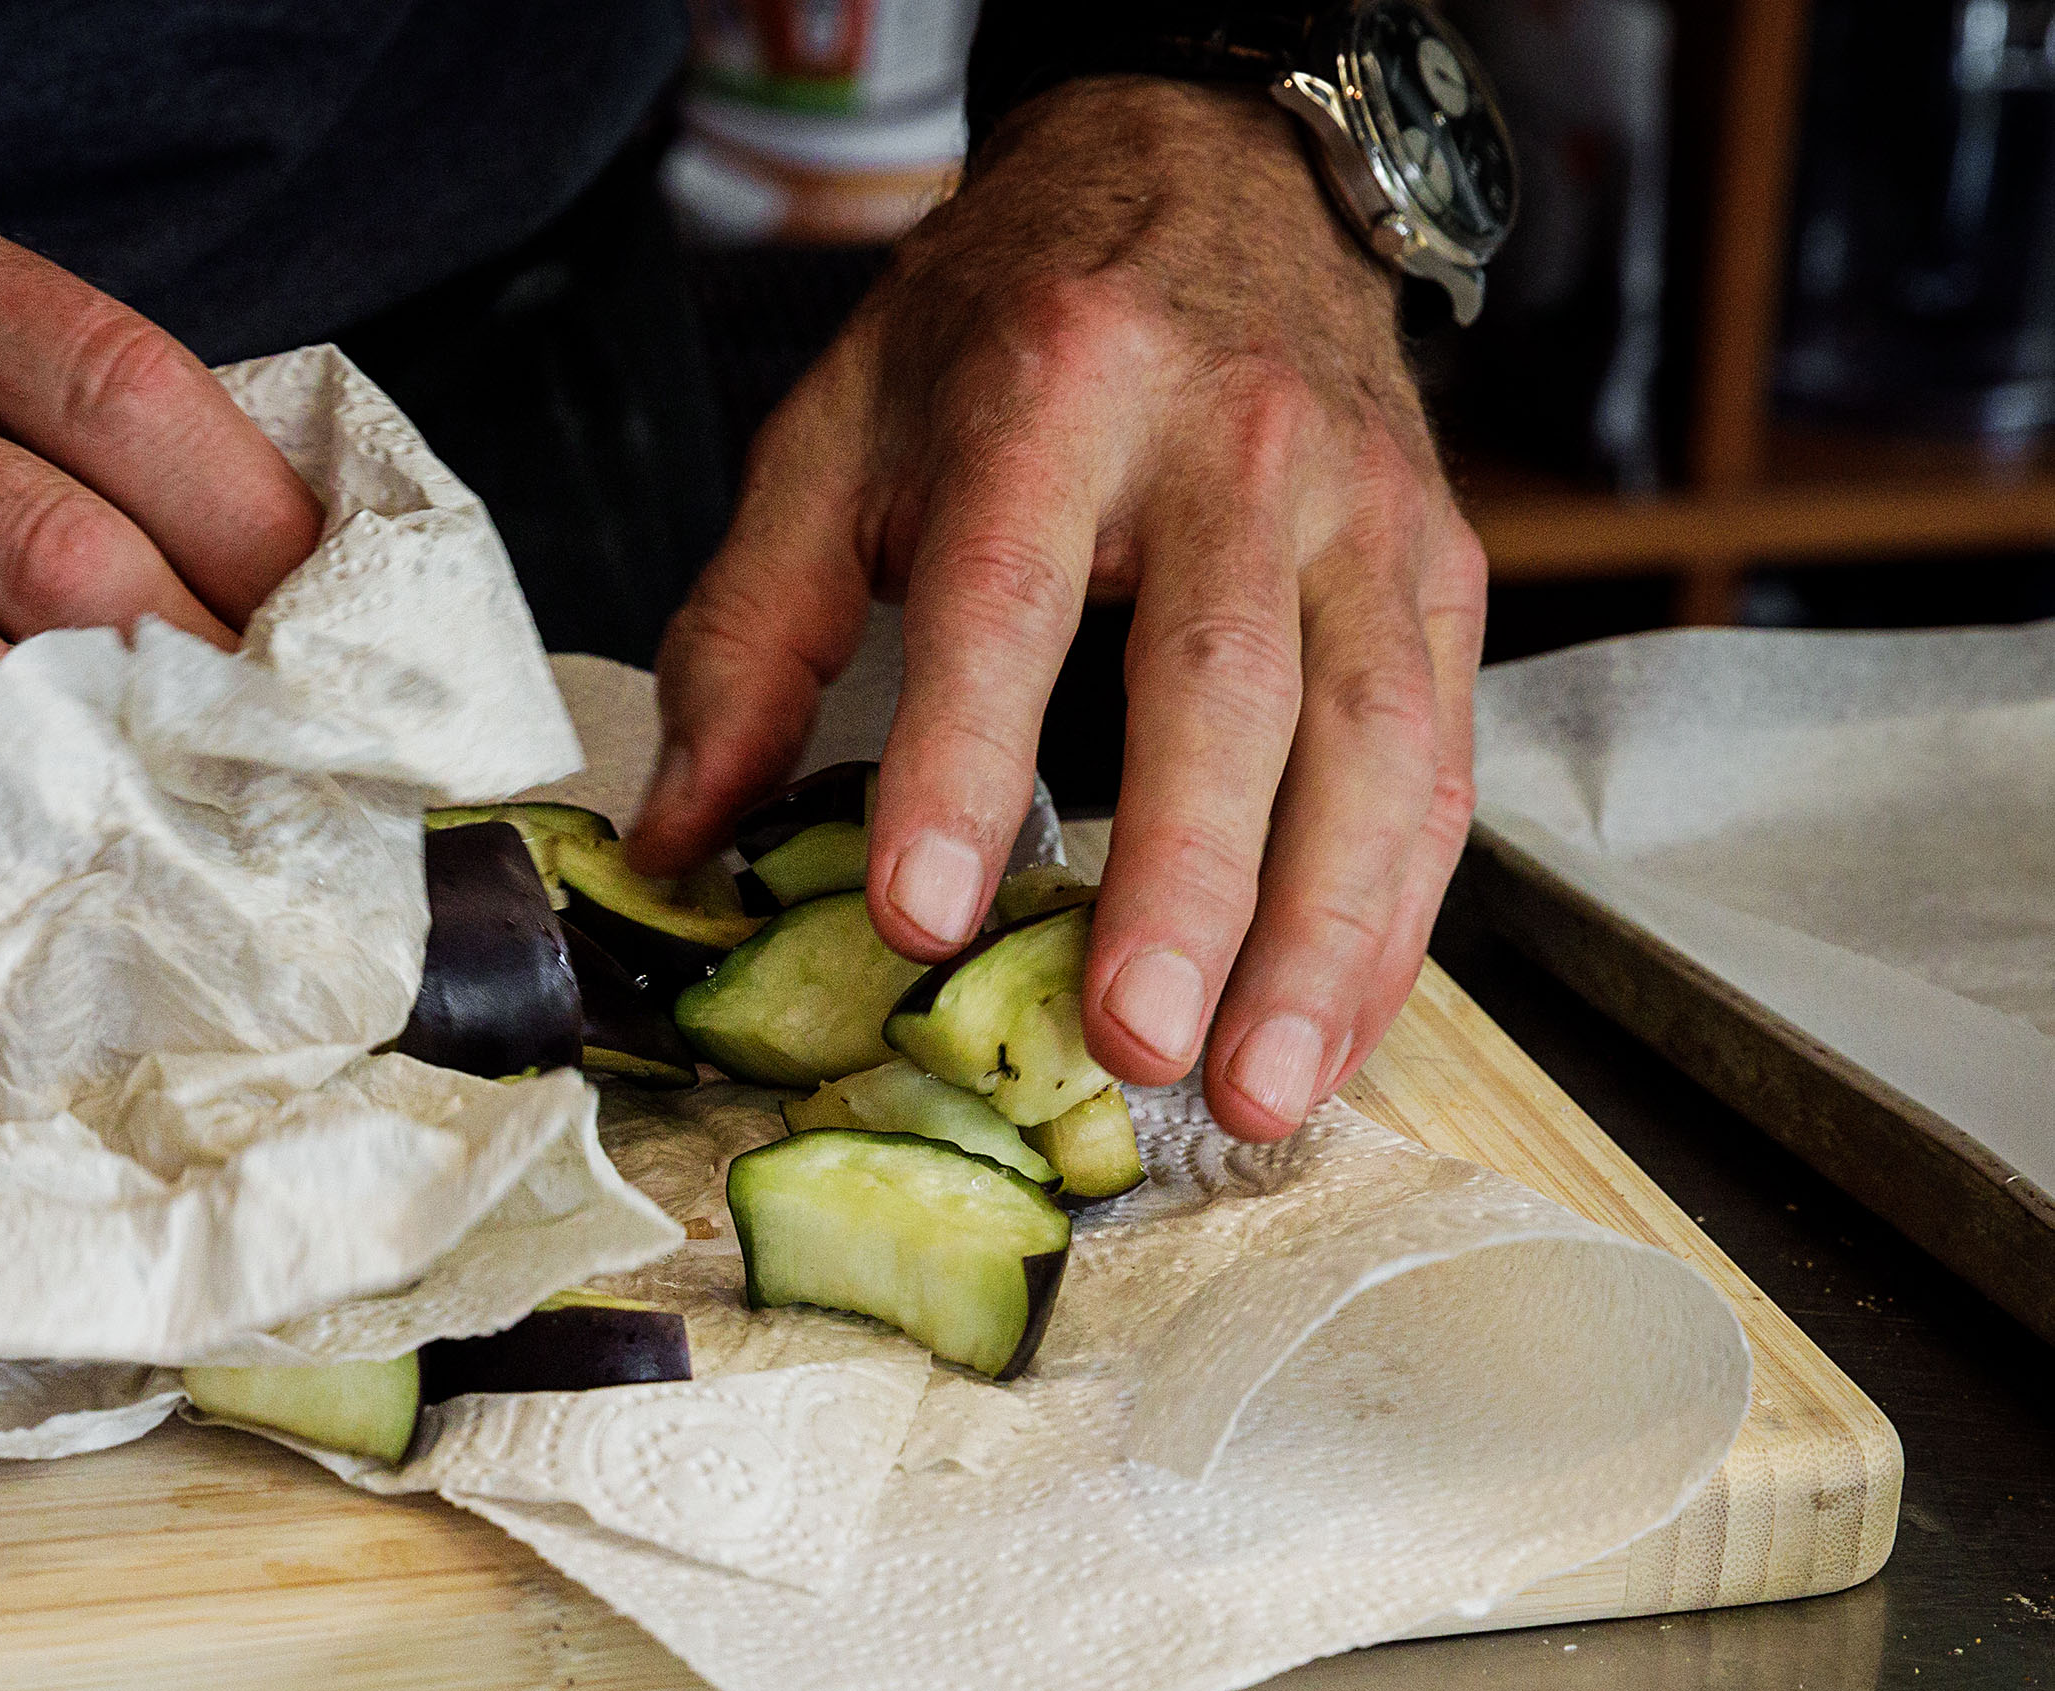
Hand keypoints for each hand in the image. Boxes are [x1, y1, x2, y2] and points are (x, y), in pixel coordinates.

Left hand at [627, 79, 1486, 1141]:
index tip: (924, 915)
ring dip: (1319, 936)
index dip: (965, 763)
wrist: (1210, 173)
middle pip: (1223, 685)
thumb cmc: (1006, 331)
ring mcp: (1361, 513)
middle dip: (1187, 884)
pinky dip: (1394, 916)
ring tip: (1253, 1089)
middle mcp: (1232, 450)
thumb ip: (752, 635)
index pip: (1004, 601)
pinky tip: (1331, 1033)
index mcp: (1053, 398)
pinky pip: (1437, 765)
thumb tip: (679, 837)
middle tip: (1133, 1043)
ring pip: (1368, 742)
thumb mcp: (837, 434)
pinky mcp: (1440, 571)